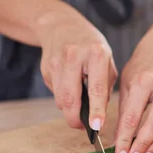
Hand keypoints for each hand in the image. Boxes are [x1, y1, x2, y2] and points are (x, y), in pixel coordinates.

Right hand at [37, 12, 116, 129]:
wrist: (62, 25)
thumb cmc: (92, 47)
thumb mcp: (107, 61)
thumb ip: (105, 87)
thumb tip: (97, 115)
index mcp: (96, 54)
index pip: (96, 89)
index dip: (96, 110)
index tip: (97, 126)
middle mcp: (74, 56)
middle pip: (70, 98)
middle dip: (75, 119)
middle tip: (83, 127)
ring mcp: (57, 61)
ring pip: (60, 99)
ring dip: (69, 110)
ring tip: (78, 108)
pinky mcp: (45, 67)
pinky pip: (55, 92)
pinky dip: (63, 98)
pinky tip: (69, 88)